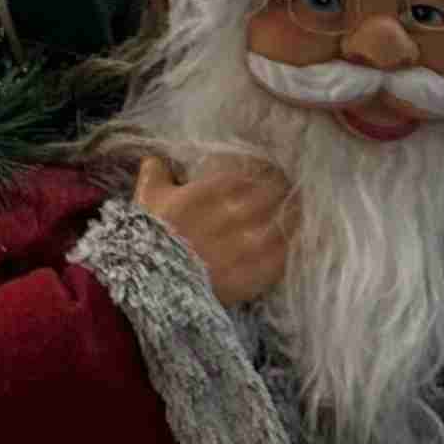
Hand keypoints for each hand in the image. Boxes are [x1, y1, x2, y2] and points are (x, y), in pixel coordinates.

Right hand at [133, 152, 296, 307]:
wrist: (154, 283)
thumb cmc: (150, 236)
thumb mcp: (147, 197)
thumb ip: (156, 172)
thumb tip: (157, 159)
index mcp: (215, 190)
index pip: (256, 173)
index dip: (267, 172)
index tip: (272, 173)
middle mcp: (238, 213)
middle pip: (277, 196)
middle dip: (284, 192)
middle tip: (288, 192)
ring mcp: (251, 245)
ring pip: (286, 224)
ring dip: (294, 218)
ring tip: (296, 215)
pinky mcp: (258, 273)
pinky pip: (286, 255)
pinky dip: (291, 247)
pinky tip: (293, 242)